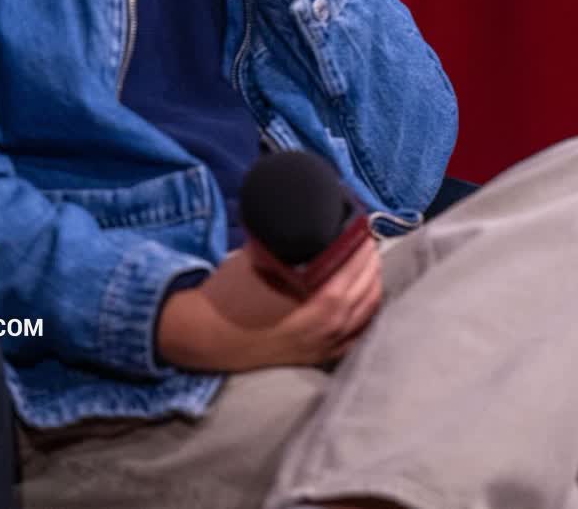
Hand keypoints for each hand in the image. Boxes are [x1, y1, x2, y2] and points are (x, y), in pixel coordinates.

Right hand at [156, 234, 382, 371]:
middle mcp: (327, 330)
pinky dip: (366, 313)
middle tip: (367, 240)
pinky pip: (357, 335)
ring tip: (368, 261)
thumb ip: (293, 243)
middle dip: (370, 263)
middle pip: (366, 291)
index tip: (364, 228)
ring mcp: (324, 347)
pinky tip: (366, 296)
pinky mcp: (318, 357)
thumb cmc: (231, 293)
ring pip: (367, 313)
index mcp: (316, 306)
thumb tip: (313, 220)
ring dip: (372, 284)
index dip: (361, 248)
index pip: (354, 272)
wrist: (205, 337)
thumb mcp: (261, 258)